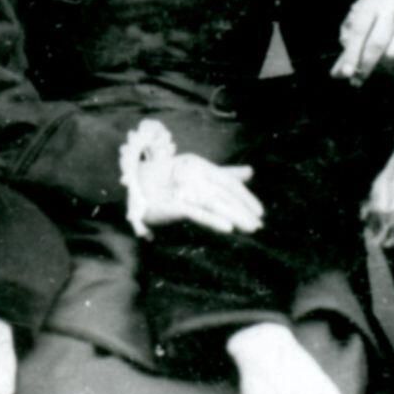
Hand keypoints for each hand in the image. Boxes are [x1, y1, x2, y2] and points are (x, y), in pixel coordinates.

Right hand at [120, 119, 262, 236]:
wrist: (134, 186)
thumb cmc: (167, 179)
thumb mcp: (199, 175)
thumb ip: (224, 174)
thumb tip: (250, 172)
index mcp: (200, 165)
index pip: (228, 181)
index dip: (245, 197)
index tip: (259, 212)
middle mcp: (193, 174)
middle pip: (224, 193)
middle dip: (243, 209)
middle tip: (258, 224)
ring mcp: (183, 188)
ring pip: (215, 203)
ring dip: (234, 216)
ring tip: (250, 228)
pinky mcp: (174, 204)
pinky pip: (197, 212)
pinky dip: (213, 219)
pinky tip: (228, 228)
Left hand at [331, 0, 393, 83]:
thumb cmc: (376, 9)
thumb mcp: (359, 18)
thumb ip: (348, 44)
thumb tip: (338, 73)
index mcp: (372, 2)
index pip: (360, 32)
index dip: (352, 54)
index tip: (346, 73)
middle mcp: (393, 7)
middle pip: (377, 45)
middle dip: (365, 66)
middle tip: (356, 80)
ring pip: (393, 54)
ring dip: (382, 65)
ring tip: (377, 62)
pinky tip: (393, 50)